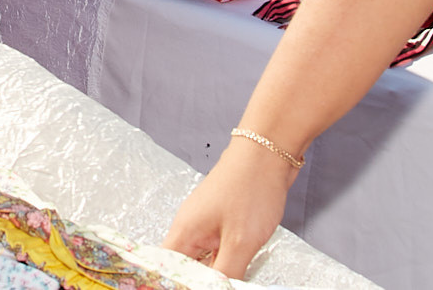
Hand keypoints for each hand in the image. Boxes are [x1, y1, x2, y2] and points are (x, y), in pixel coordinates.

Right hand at [163, 137, 297, 277]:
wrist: (267, 155)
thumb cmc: (250, 190)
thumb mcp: (241, 241)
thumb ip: (226, 273)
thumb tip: (214, 289)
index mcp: (184, 232)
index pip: (165, 267)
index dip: (170, 281)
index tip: (180, 287)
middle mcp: (190, 228)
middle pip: (184, 265)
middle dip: (196, 279)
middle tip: (216, 286)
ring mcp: (207, 224)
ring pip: (203, 260)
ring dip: (214, 274)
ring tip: (228, 282)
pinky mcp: (223, 222)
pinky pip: (217, 250)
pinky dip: (225, 263)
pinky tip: (239, 271)